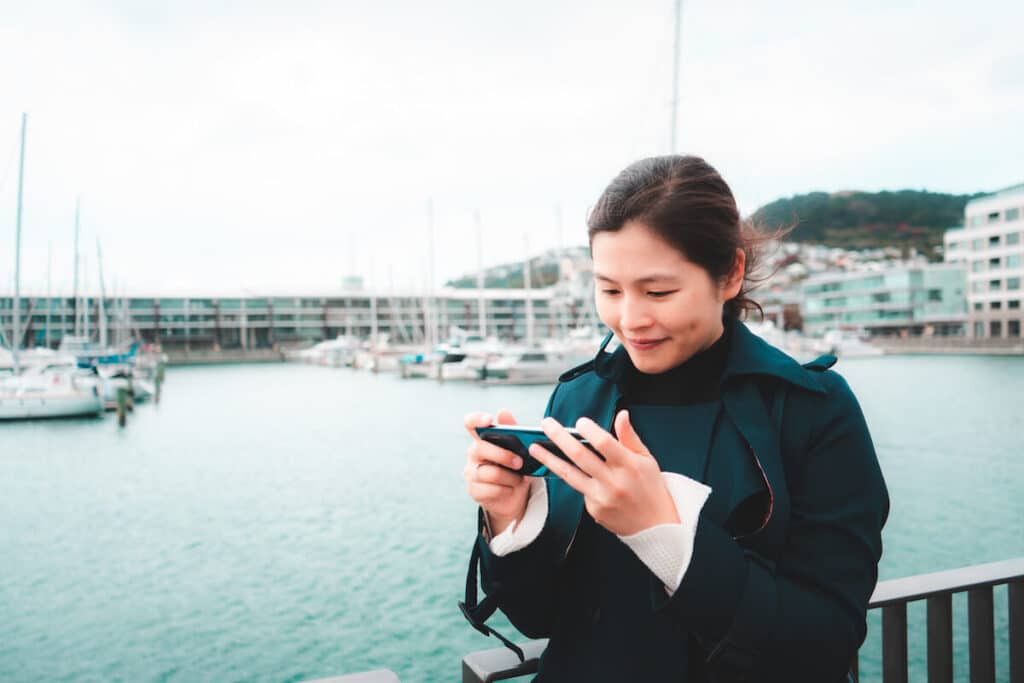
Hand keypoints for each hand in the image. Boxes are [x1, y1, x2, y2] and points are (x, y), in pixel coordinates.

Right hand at [463, 409, 531, 535]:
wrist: (514, 495)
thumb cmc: (514, 467)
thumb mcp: (517, 448)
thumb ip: (512, 430)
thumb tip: (503, 411)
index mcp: (482, 439)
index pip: (470, 423)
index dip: (476, 419)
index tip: (489, 420)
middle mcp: (473, 454)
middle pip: (480, 448)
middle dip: (503, 455)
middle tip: (519, 462)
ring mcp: (471, 473)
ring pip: (489, 472)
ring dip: (509, 477)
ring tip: (519, 479)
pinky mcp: (474, 491)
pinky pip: (491, 490)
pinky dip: (506, 490)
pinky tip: (510, 489)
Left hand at [529, 410, 679, 536]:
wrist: (656, 526)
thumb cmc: (651, 488)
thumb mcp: (646, 459)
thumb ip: (629, 437)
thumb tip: (621, 414)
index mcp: (629, 465)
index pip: (604, 443)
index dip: (589, 430)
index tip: (579, 422)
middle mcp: (613, 482)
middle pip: (579, 455)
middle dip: (559, 437)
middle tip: (547, 424)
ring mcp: (602, 498)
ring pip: (569, 474)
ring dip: (549, 459)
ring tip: (535, 447)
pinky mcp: (594, 510)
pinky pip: (579, 489)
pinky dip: (573, 477)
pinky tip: (567, 470)